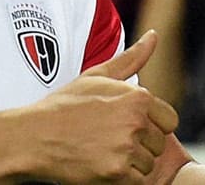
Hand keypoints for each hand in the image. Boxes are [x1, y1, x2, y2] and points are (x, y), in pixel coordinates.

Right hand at [19, 31, 177, 182]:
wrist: (34, 135)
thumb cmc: (65, 105)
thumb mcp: (97, 75)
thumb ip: (132, 57)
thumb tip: (154, 35)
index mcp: (137, 96)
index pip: (169, 120)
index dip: (149, 123)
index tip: (124, 123)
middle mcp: (136, 121)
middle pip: (159, 143)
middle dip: (139, 144)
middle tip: (108, 138)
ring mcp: (127, 148)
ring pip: (149, 164)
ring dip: (131, 163)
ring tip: (103, 150)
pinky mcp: (117, 172)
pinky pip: (137, 181)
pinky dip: (122, 178)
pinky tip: (101, 164)